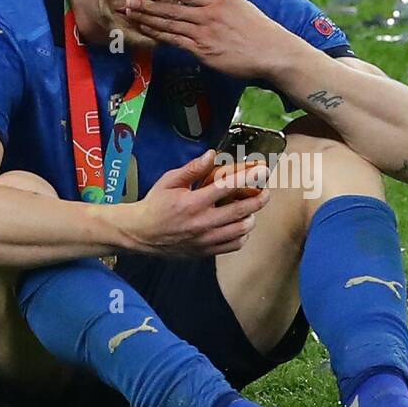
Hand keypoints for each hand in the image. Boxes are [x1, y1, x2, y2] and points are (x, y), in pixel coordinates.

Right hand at [116, 150, 271, 256]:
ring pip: (241, 230)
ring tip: (252, 209)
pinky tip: (240, 225)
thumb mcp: (169, 181)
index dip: (247, 177)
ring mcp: (205, 240)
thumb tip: (212, 155)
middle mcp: (202, 222)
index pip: (226, 187)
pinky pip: (234, 245)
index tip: (261, 170)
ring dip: (251, 217)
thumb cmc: (155, 205)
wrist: (141, 234)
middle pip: (241, 211)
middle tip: (265, 191)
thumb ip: (192, 169)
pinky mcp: (206, 251)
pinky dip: (242, 235)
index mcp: (192, 202)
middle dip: (259, 199)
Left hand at [122, 0, 299, 80]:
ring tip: (130, 12)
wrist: (273, 53)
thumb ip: (219, 3)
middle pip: (172, 7)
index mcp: (219, 0)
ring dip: (148, 18)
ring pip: (170, 24)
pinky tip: (146, 31)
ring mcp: (205, 33)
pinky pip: (176, 41)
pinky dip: (159, 36)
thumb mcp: (240, 7)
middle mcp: (210, 14)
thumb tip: (203, 0)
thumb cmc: (259, 32)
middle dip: (148, 2)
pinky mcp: (204, 51)